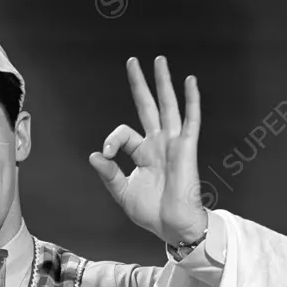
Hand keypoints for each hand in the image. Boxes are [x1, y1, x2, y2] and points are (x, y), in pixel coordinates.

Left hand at [89, 56, 207, 244]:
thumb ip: (109, 174)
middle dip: (140, 84)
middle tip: (133, 61)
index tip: (105, 156)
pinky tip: (190, 81)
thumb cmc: (151, 212)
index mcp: (142, 153)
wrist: (172, 226)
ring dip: (164, 83)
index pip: (124, 133)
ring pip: (168, 106)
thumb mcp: (122, 192)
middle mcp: (158, 144)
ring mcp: (173, 144)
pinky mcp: (186, 149)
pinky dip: (192, 100)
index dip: (111, 140)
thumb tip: (94, 155)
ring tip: (159, 60)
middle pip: (148, 106)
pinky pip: (191, 120)